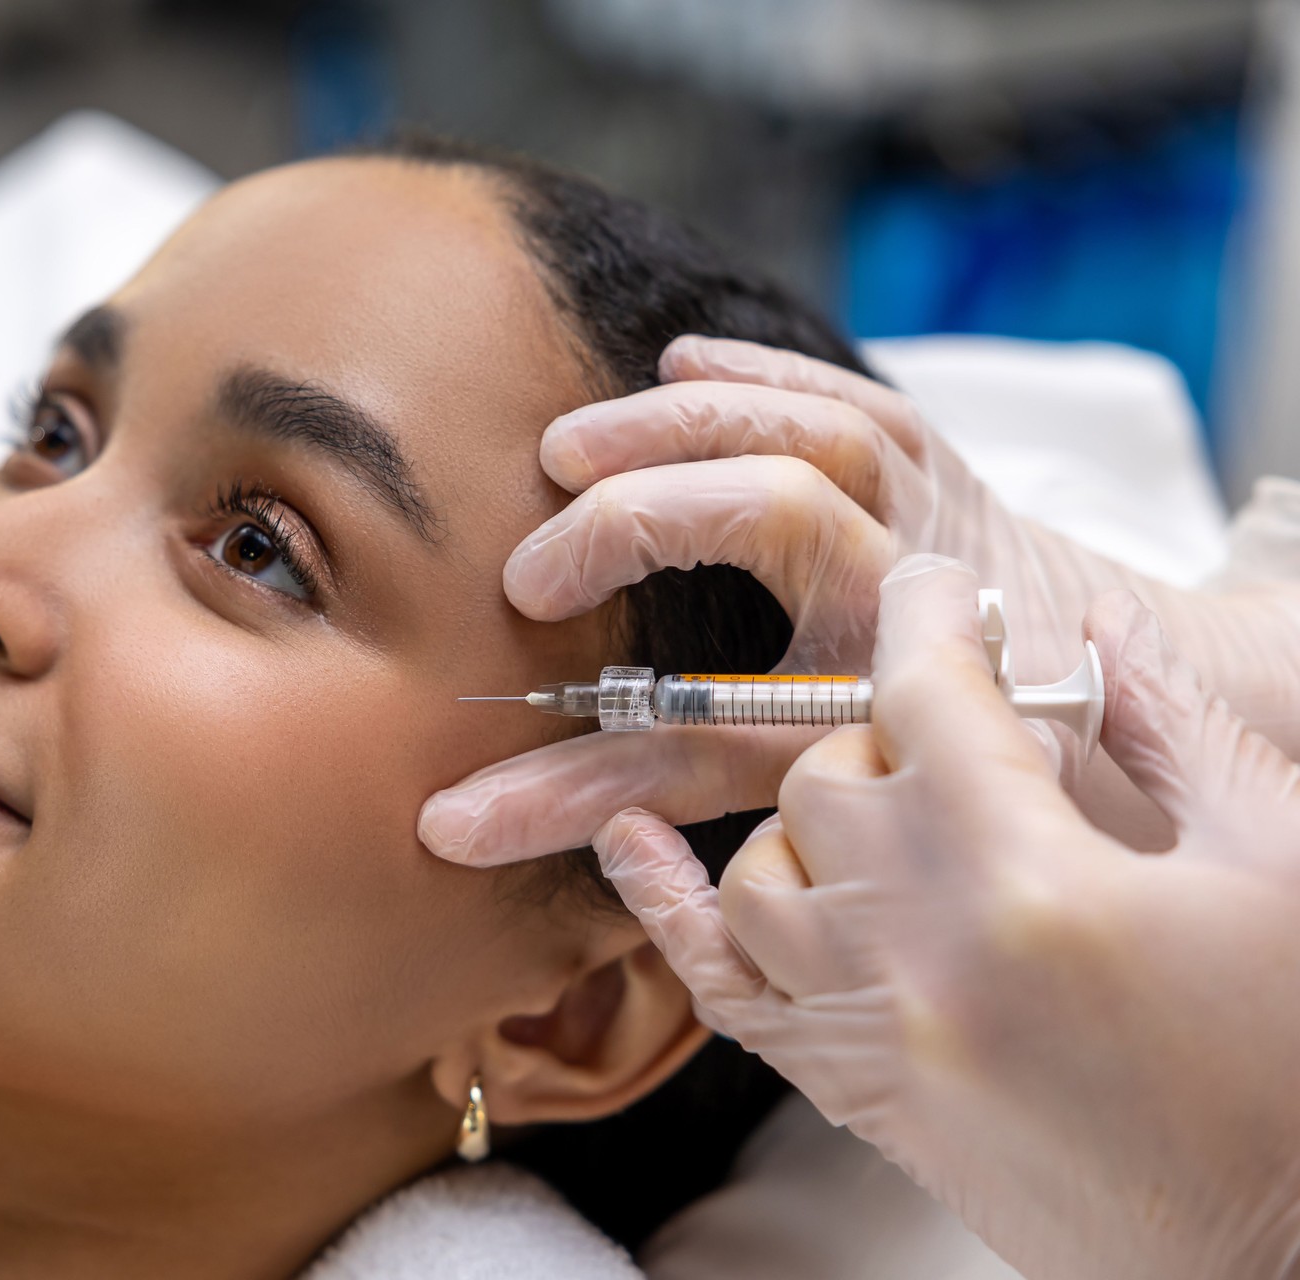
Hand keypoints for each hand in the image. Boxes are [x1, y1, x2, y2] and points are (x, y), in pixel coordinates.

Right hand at [421, 336, 1299, 866]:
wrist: (1077, 699)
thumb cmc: (904, 760)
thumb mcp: (769, 789)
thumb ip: (621, 799)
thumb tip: (455, 823)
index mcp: (888, 672)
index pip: (738, 640)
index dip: (622, 638)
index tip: (523, 611)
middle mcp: (919, 573)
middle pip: (788, 499)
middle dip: (647, 511)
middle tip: (532, 558)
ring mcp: (933, 500)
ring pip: (817, 426)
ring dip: (686, 423)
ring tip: (571, 448)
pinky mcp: (929, 454)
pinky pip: (842, 391)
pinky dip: (760, 369)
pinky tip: (680, 360)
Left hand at [597, 555, 1299, 1279]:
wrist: (1272, 1258)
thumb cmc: (1296, 1068)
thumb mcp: (1279, 863)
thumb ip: (1174, 726)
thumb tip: (1096, 622)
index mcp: (1031, 881)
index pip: (924, 696)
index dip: (925, 618)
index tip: (935, 590)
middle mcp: (919, 950)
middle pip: (828, 778)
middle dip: (893, 733)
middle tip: (969, 737)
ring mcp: (870, 1030)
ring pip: (759, 869)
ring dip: (816, 820)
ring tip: (901, 816)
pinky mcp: (854, 1093)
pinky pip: (720, 990)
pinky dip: (665, 910)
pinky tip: (630, 842)